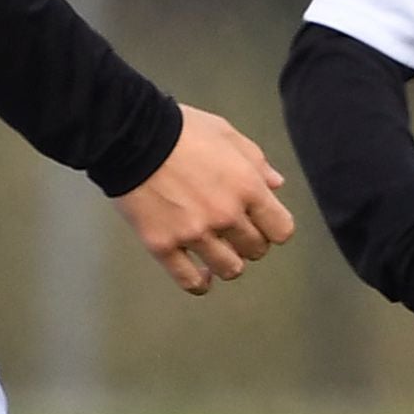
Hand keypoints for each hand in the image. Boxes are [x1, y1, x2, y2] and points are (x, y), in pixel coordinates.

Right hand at [113, 105, 290, 293]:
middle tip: (235, 234)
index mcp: (247, 187)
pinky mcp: (164, 245)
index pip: (281, 229)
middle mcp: (226, 216)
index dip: (273, 228)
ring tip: (217, 252)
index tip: (263, 224)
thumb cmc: (181, 130)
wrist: (132, 136)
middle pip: (256, 250)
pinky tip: (201, 276)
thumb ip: (256, 162)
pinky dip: (200, 283)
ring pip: (229, 269)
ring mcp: (194, 234)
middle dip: (249, 243)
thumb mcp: (227, 134)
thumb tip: (276, 185)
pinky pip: (190, 280)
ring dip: (227, 262)